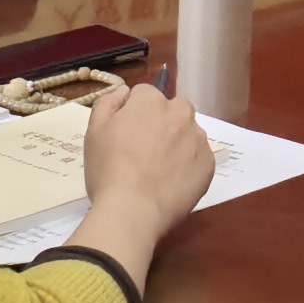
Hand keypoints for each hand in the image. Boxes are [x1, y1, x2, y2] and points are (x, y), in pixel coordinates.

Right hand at [81, 79, 215, 236]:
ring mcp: (199, 139)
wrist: (132, 210)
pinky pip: (199, 157)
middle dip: (162, 122)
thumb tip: (125, 92)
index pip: (144, 94)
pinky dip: (189, 165)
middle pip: (173, 109)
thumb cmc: (108, 170)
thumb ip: (108, 103)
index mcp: (151, 101)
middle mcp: (181, 113)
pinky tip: (172, 182)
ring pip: (189, 133)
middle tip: (145, 150)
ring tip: (159, 170)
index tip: (125, 134)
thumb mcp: (94, 131)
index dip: (133, 113)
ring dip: (178, 143)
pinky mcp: (209, 164)